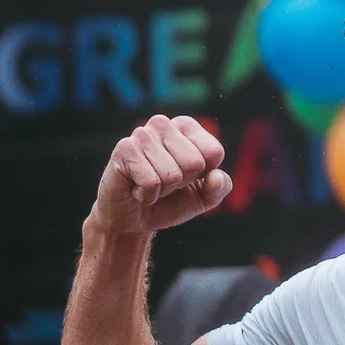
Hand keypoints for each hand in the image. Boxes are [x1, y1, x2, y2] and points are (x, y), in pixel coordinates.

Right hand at [88, 115, 230, 237]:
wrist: (132, 220)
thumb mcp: (204, 198)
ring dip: (163, 190)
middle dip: (182, 183)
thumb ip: (220, 187)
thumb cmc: (169, 202)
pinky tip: (136, 189)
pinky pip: (151, 182)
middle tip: (165, 183)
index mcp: (186, 127)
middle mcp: (163, 124)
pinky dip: (147, 195)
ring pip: (172, 175)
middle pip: (194, 163)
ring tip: (149, 185)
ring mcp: (142, 134)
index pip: (214, 152)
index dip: (203, 175)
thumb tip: (216, 177)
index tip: (186, 177)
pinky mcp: (124, 149)